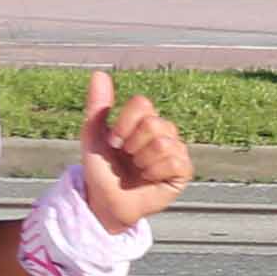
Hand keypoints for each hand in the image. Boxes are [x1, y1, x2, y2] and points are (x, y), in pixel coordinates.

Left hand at [76, 69, 192, 228]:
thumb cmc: (101, 171)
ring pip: (163, 143)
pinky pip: (175, 162)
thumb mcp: (93, 136)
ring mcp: (175, 152)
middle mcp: (163, 133)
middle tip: (127, 157)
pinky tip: (149, 179)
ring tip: (138, 169)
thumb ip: (97, 105)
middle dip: (132, 144)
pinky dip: (155, 172)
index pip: (143, 104)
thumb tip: (99, 73)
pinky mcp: (183, 172)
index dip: (124, 123)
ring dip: (142, 160)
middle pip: (153, 123)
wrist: (105, 202)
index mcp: (144, 121)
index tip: (114, 141)